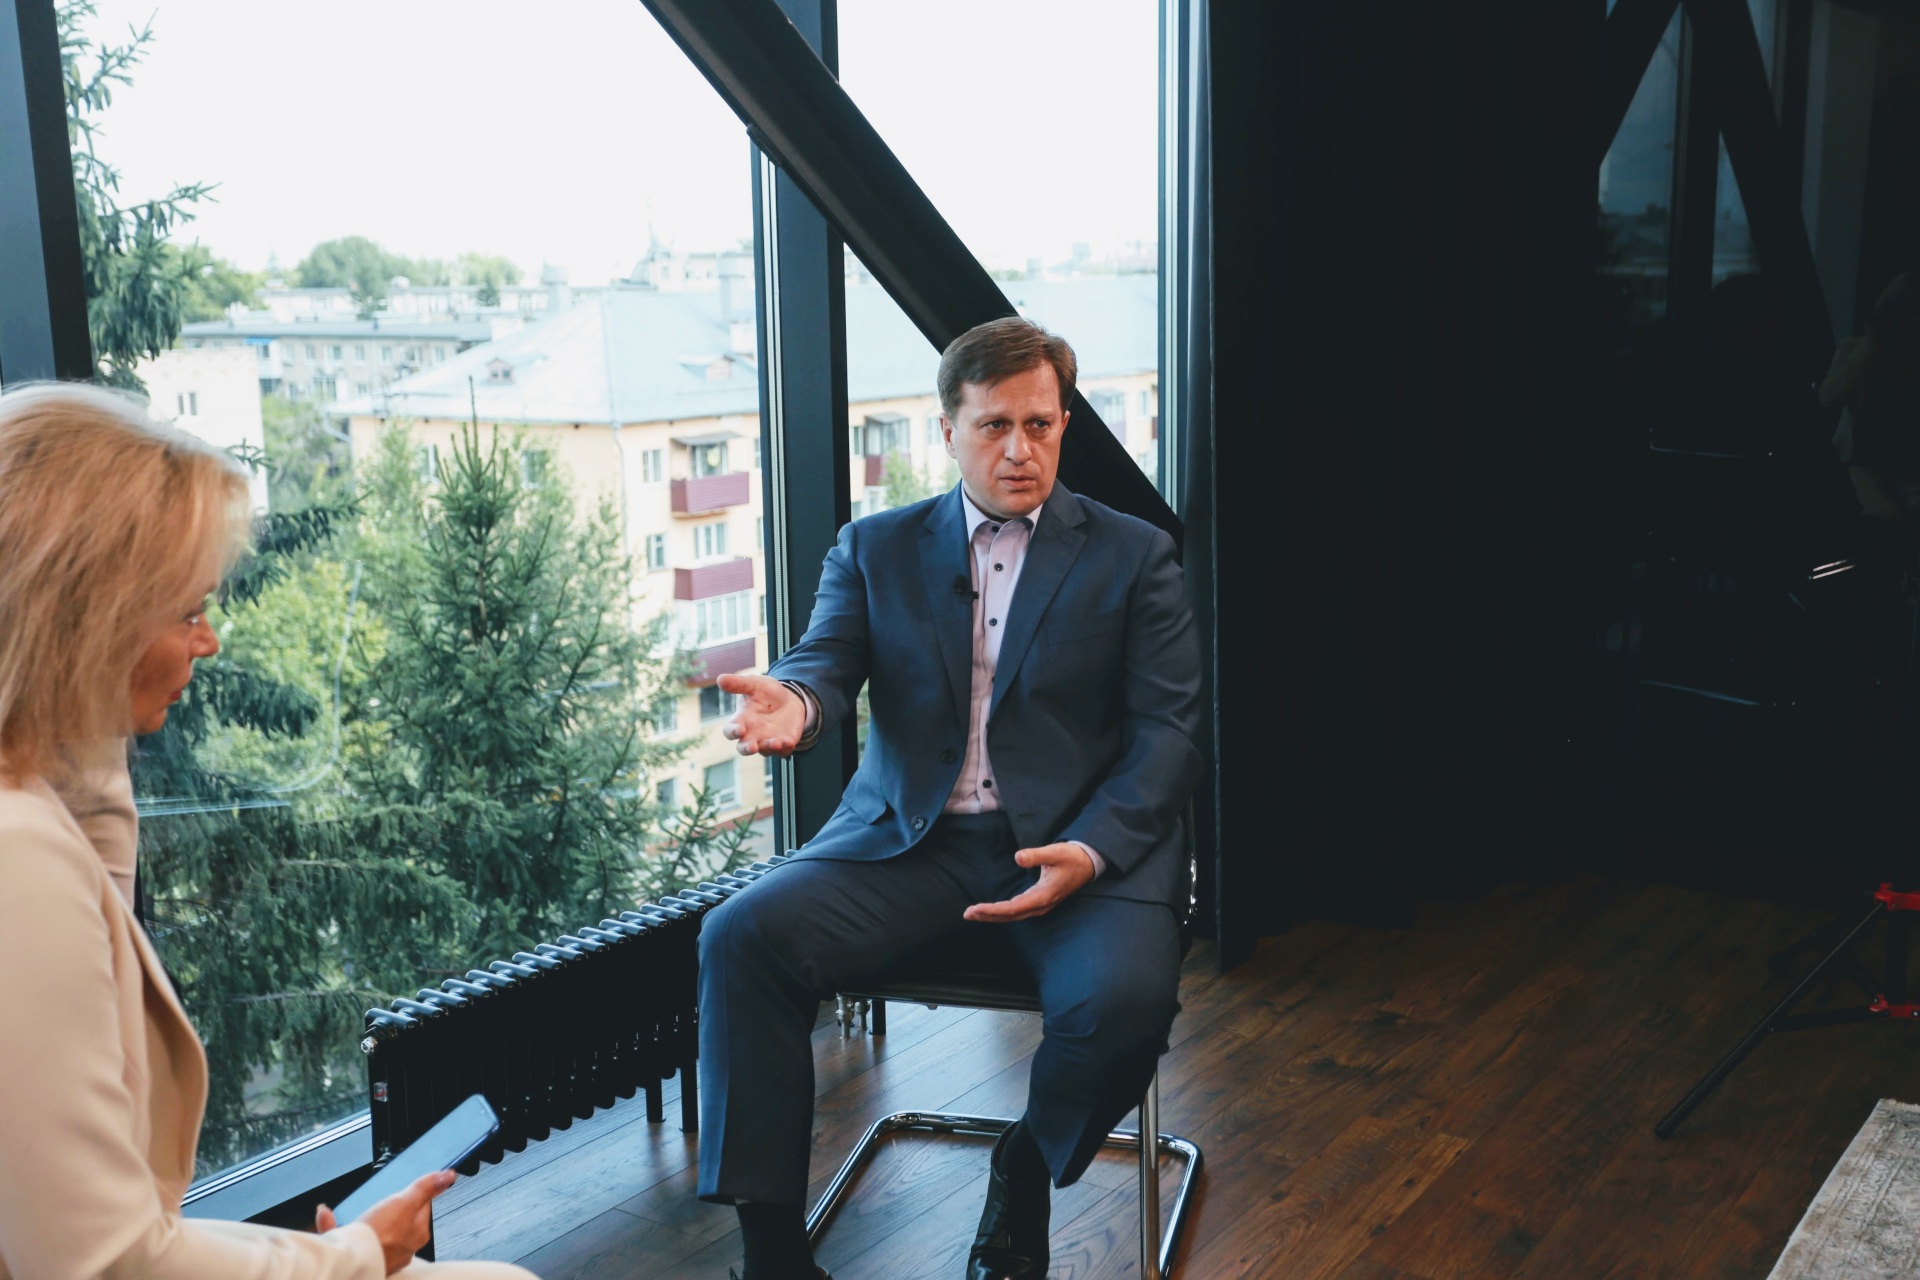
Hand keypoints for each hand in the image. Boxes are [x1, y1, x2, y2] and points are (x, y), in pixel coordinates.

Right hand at [315, 1169, 453, 1274]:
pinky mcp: (358, 1260)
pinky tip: (326, 1214)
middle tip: (376, 1200)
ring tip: (351, 1209)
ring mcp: (380, 1256)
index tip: (402, 1189)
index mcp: (417, 1235)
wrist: (349, 1261)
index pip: (421, 1208)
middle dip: (386, 1208)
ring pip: (372, 1232)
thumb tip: (448, 1176)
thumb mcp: (405, 1202)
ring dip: (361, 1219)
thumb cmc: (380, 1235)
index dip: (412, 1195)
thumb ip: (425, 1188)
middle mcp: (402, 1249)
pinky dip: (335, 1226)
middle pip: (398, 1220)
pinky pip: (348, 1239)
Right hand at [718, 673, 808, 756]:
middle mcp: (752, 734)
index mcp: (741, 720)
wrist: (790, 698)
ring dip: (768, 747)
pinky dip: (785, 748)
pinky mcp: (783, 744)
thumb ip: (738, 684)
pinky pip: (783, 751)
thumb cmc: (766, 693)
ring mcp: (767, 741)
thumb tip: (720, 679)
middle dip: (747, 749)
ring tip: (775, 742)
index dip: (732, 732)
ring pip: (764, 751)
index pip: (731, 730)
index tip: (739, 730)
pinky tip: (788, 742)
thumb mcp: (754, 684)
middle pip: (744, 748)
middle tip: (752, 747)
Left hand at [963, 843, 1096, 922]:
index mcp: (1043, 896)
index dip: (993, 910)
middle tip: (967, 914)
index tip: (976, 908)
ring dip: (993, 915)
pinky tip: (991, 910)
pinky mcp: (1039, 901)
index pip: (1012, 908)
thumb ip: (1036, 855)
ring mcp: (1040, 905)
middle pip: (1010, 916)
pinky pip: (1017, 911)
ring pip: (1013, 916)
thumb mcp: (1055, 852)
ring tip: (974, 914)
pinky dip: (1002, 912)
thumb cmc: (1072, 858)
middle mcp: (1040, 905)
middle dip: (988, 915)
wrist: (1089, 864)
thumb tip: (1017, 857)